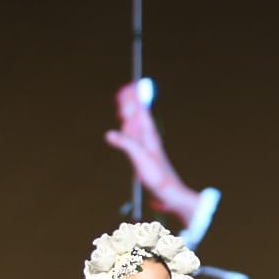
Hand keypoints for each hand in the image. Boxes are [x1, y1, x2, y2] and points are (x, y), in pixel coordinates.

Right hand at [104, 81, 201, 222]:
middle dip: (129, 101)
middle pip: (136, 112)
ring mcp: (145, 144)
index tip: (129, 85)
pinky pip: (133, 135)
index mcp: (148, 132)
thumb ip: (125, 144)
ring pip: (134, 123)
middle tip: (125, 90)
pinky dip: (127, 128)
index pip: (140, 108)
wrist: (168, 192)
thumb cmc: (157, 175)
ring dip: (128, 113)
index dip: (134, 96)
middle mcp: (147, 135)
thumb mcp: (140, 158)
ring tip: (125, 102)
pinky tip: (125, 127)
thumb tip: (110, 134)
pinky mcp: (142, 153)